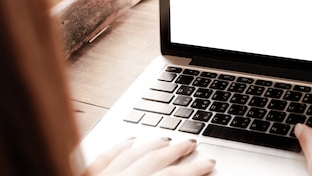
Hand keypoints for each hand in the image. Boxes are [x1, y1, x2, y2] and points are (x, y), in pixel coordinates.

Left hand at [86, 137, 214, 175]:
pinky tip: (128, 140)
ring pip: (128, 154)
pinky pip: (102, 157)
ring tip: (166, 139)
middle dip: (175, 152)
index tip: (209, 165)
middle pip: (151, 161)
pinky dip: (118, 147)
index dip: (193, 171)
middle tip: (192, 145)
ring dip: (150, 145)